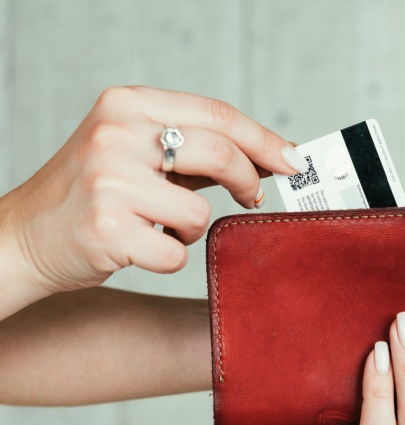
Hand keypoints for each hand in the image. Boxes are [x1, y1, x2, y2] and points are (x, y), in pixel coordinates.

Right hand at [0, 86, 306, 298]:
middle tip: (254, 197)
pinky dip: (170, 256)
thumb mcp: (136, 154)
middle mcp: (116, 135)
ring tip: (161, 227)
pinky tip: (141, 248)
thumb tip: (270, 157)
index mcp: (127, 106)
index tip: (294, 160)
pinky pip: (176, 252)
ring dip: (192, 229)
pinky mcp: (106, 229)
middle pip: (221, 152)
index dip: (264, 140)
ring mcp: (108, 181)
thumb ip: (196, 151)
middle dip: (250, 180)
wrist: (23, 237)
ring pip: (199, 212)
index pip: (217, 114)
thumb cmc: (92, 195)